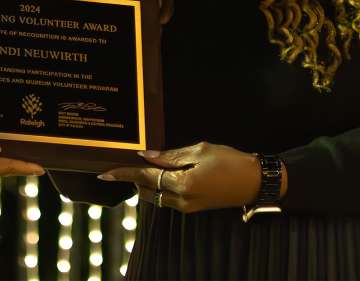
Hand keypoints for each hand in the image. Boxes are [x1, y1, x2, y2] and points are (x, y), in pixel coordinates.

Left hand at [97, 142, 270, 213]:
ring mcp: (187, 206)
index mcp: (182, 184)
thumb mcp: (200, 151)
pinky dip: (158, 188)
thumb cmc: (230, 161)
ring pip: (155, 197)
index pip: (145, 177)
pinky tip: (158, 174)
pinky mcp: (193, 208)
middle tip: (122, 164)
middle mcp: (181, 200)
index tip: (105, 174)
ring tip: (139, 166)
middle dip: (133, 178)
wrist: (254, 181)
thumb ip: (171, 155)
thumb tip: (146, 155)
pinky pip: (167, 199)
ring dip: (145, 184)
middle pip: (146, 190)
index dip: (123, 174)